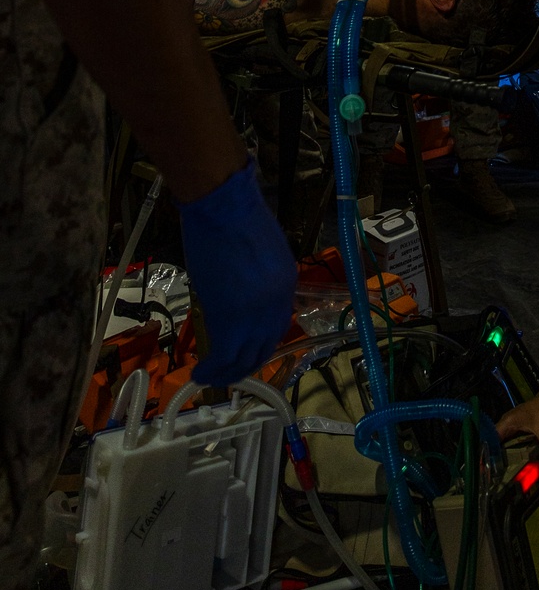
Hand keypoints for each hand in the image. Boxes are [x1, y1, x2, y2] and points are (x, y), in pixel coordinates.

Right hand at [179, 158, 297, 385]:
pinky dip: (213, 369)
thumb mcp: (264, 251)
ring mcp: (254, 315)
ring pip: (244, 357)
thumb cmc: (240, 219)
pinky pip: (223, 355)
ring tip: (212, 379)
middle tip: (231, 371)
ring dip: (228, 374)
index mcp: (287, 284)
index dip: (262, 341)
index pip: (279, 324)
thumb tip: (247, 298)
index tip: (248, 348)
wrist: (223, 210)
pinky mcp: (229, 319)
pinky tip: (199, 373)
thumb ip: (262, 279)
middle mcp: (276, 305)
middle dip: (248, 363)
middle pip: (265, 346)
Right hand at [496, 392, 538, 482]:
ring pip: (502, 444)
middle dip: (495, 462)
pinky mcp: (518, 427)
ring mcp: (511, 425)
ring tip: (501, 477)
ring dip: (502, 458)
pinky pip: (510, 443)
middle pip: (495, 445)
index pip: (490, 442)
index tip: (486, 474)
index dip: (487, 457)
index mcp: (507, 423)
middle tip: (494, 481)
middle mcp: (505, 424)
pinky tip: (515, 465)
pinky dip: (511, 453)